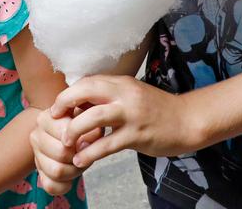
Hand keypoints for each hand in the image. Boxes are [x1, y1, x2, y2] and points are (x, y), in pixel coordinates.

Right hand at [29, 107, 101, 195]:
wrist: (71, 131)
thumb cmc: (81, 122)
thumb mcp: (87, 117)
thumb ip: (89, 124)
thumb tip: (88, 140)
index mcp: (45, 119)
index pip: (65, 134)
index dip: (81, 140)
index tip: (86, 139)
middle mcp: (35, 135)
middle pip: (61, 153)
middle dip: (79, 156)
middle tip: (85, 152)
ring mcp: (36, 155)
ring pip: (56, 171)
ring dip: (74, 170)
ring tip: (80, 162)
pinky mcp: (39, 172)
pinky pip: (51, 187)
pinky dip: (65, 185)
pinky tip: (71, 174)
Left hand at [50, 75, 196, 168]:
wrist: (187, 120)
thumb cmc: (157, 109)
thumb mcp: (132, 94)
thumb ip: (110, 96)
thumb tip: (81, 103)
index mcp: (122, 82)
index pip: (87, 81)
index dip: (68, 93)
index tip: (57, 107)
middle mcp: (125, 94)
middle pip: (86, 91)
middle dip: (65, 104)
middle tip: (54, 121)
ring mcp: (131, 114)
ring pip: (94, 118)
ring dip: (74, 131)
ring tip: (65, 144)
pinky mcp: (137, 135)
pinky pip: (108, 144)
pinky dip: (90, 152)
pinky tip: (81, 160)